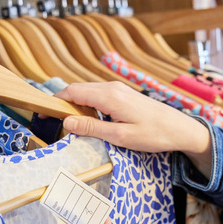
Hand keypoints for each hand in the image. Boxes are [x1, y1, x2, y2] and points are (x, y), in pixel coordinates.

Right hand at [56, 82, 212, 178]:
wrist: (181, 128)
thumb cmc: (154, 134)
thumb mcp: (121, 136)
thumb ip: (93, 127)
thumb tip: (66, 121)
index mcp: (109, 96)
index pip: (72, 92)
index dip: (53, 102)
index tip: (41, 115)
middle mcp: (112, 87)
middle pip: (77, 90)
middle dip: (61, 104)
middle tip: (50, 123)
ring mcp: (118, 89)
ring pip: (87, 93)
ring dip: (74, 105)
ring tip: (67, 124)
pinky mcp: (123, 94)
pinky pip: (98, 96)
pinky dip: (87, 105)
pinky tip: (88, 120)